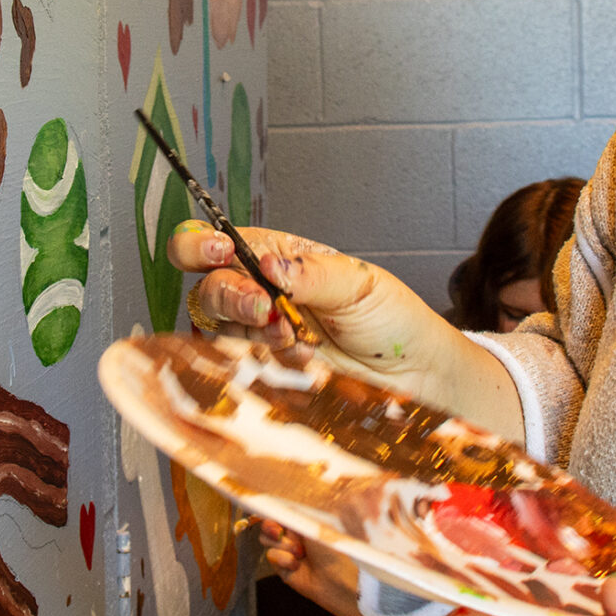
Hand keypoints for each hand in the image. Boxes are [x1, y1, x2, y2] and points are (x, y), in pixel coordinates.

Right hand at [164, 222, 522, 438]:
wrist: (411, 375)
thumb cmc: (391, 320)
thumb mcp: (358, 284)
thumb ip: (311, 274)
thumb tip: (270, 265)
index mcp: (279, 256)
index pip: (221, 241)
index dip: (205, 243)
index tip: (222, 252)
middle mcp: (260, 289)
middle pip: (207, 283)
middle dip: (226, 292)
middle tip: (261, 305)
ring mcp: (259, 330)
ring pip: (216, 323)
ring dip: (247, 327)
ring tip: (290, 333)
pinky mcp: (265, 364)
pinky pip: (238, 358)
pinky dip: (262, 355)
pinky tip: (295, 353)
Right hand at [256, 520, 369, 615]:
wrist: (338, 579)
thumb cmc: (333, 549)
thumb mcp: (315, 525)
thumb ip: (294, 514)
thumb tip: (279, 506)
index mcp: (304, 522)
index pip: (281, 512)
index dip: (273, 512)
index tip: (275, 516)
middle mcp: (295, 535)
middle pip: (268, 525)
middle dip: (270, 528)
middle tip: (278, 532)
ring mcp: (288, 551)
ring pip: (267, 540)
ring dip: (282, 545)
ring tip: (300, 552)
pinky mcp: (283, 567)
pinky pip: (272, 556)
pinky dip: (283, 559)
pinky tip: (297, 565)